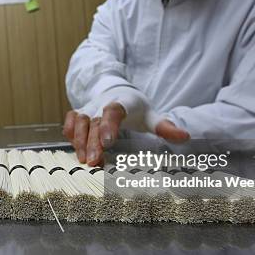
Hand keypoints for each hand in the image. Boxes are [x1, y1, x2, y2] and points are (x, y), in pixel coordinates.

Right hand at [63, 105, 190, 165]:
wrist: (117, 92)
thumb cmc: (136, 109)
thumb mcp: (152, 116)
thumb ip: (165, 127)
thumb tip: (185, 136)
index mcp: (123, 102)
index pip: (114, 111)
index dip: (108, 125)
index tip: (108, 143)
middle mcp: (102, 103)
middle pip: (94, 120)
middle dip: (92, 142)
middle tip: (94, 162)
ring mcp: (89, 108)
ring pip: (79, 121)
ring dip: (79, 141)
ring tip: (85, 161)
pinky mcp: (79, 113)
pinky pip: (70, 121)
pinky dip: (70, 134)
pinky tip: (76, 151)